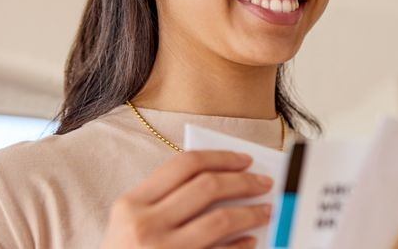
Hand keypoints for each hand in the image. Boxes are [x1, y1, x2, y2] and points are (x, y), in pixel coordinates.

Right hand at [99, 150, 275, 248]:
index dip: (221, 157)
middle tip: (264, 183)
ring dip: (251, 213)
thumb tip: (223, 180)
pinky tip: (251, 241)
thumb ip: (165, 200)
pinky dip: (241, 246)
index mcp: (131, 204)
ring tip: (266, 211)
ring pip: (220, 220)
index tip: (245, 159)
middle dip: (243, 182)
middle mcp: (144, 225)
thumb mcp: (131, 223)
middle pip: (207, 187)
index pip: (184, 165)